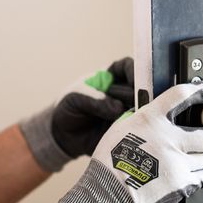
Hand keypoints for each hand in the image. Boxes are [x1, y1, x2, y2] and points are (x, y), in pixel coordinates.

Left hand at [19, 58, 134, 172]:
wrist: (62, 135)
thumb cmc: (68, 108)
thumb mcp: (74, 99)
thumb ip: (95, 101)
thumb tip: (118, 109)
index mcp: (110, 77)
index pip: (127, 67)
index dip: (134, 71)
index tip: (136, 82)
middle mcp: (122, 93)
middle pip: (138, 89)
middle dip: (135, 96)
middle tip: (125, 107)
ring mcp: (125, 111)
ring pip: (141, 109)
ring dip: (135, 114)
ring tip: (124, 120)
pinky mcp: (125, 129)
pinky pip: (135, 128)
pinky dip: (133, 129)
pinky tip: (126, 132)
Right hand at [57, 80, 202, 202]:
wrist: (108, 193)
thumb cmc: (110, 164)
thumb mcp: (122, 129)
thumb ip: (144, 121)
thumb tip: (158, 119)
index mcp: (151, 120)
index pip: (181, 95)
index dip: (202, 90)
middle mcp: (169, 139)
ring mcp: (178, 163)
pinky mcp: (182, 183)